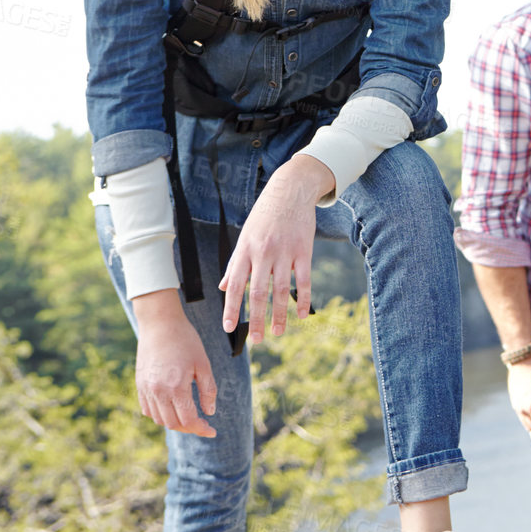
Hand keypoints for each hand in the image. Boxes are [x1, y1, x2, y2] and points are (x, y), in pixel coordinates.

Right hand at [133, 289, 217, 437]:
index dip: (201, 429)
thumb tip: (210, 412)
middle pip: (173, 423)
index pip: (188, 420)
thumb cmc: (186, 341)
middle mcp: (157, 392)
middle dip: (190, 428)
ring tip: (189, 416)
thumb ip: (208, 390)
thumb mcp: (203, 364)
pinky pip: (147, 409)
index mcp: (176, 387)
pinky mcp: (139, 385)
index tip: (212, 431)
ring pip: (159, 419)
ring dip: (175, 422)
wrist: (160, 324)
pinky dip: (160, 414)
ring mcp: (145, 389)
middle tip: (203, 424)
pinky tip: (172, 408)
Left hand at [219, 155, 331, 344]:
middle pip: (258, 292)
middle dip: (256, 318)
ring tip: (278, 333)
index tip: (229, 328)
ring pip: (281, 290)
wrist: (290, 192)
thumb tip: (226, 288)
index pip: (236, 286)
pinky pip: (304, 280)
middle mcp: (263, 253)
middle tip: (255, 340)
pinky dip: (303, 299)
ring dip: (280, 314)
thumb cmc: (265, 216)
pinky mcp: (304, 251)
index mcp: (245, 251)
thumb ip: (236, 264)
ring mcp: (285, 252)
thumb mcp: (245, 237)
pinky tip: (302, 315)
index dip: (232, 308)